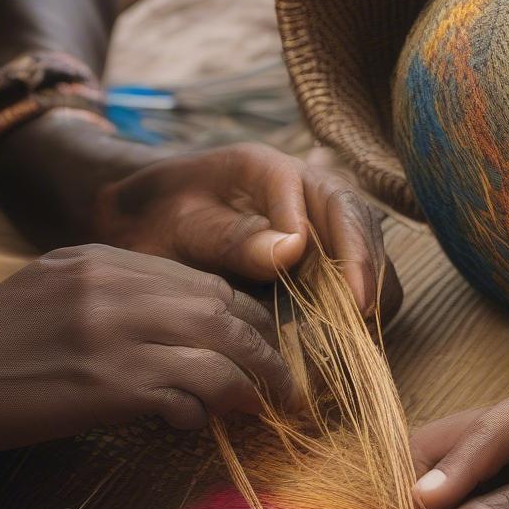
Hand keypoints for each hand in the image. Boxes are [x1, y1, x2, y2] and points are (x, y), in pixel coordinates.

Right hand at [0, 244, 297, 464]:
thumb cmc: (5, 347)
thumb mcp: (59, 290)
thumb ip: (123, 292)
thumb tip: (198, 322)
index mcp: (102, 259)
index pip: (204, 282)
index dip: (247, 317)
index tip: (266, 344)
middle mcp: (112, 289)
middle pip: (223, 313)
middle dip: (265, 351)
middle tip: (285, 383)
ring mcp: (112, 336)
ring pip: (218, 355)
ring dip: (250, 386)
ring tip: (263, 407)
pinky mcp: (109, 386)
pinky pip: (186, 396)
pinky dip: (201, 412)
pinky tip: (193, 423)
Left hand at [94, 143, 401, 319]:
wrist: (135, 225)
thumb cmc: (152, 220)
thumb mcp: (181, 228)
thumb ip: (233, 238)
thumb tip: (295, 249)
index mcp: (271, 171)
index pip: (334, 205)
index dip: (352, 254)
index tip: (354, 301)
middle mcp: (303, 191)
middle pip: (363, 226)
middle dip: (371, 276)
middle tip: (367, 323)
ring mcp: (313, 223)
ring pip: (367, 253)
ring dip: (372, 293)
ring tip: (363, 336)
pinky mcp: (314, 257)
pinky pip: (351, 279)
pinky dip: (356, 307)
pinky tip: (346, 338)